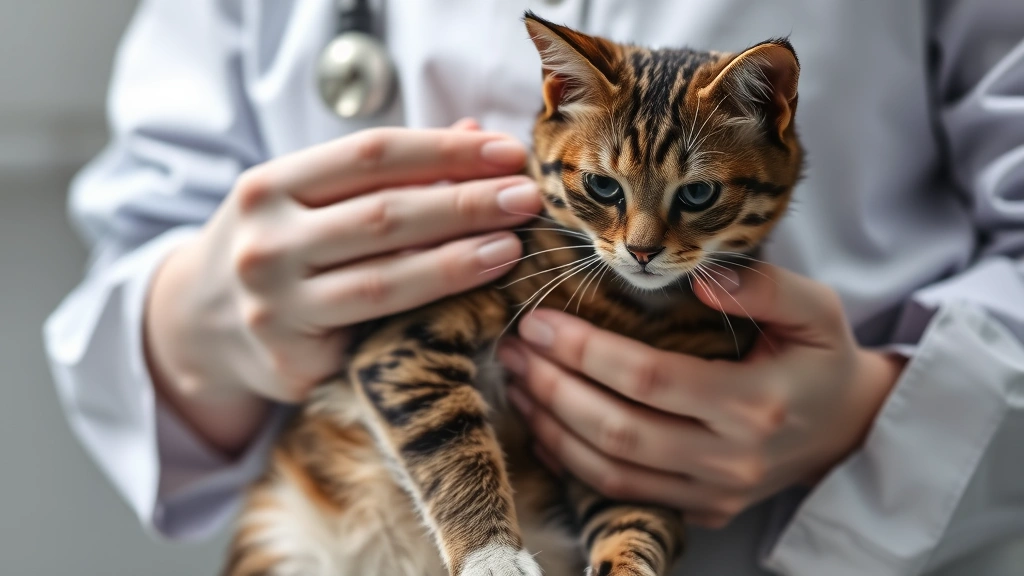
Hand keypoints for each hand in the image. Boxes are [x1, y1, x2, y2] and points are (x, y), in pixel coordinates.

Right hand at [146, 121, 541, 451]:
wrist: (199, 324)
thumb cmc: (277, 244)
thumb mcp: (308, 195)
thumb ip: (387, 169)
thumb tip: (476, 133)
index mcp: (268, 186)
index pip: (372, 154)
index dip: (446, 151)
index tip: (507, 152)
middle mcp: (264, 245)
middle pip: (385, 215)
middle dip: (467, 203)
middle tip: (527, 198)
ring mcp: (275, 309)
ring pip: (386, 280)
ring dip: (459, 261)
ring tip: (513, 247)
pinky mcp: (296, 363)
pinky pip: (379, 333)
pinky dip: (434, 312)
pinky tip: (478, 299)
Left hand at [498, 264, 904, 527]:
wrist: (852, 428)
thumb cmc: (824, 359)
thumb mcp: (818, 311)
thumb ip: (764, 289)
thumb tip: (700, 279)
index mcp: (755, 404)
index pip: (648, 379)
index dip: (585, 350)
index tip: (540, 321)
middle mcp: (730, 459)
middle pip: (617, 430)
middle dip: (553, 388)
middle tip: (513, 350)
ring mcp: (714, 493)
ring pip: (610, 471)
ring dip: (552, 428)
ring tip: (516, 383)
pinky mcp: (703, 510)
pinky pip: (622, 493)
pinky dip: (573, 463)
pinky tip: (543, 426)